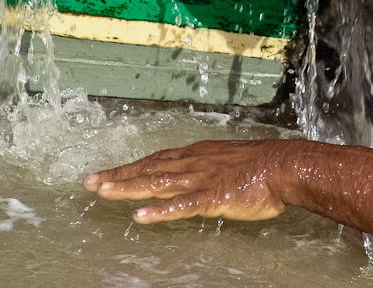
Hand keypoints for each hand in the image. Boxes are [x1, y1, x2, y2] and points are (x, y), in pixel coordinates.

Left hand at [84, 140, 287, 223]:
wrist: (282, 166)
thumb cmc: (261, 165)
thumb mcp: (229, 160)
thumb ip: (209, 168)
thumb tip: (200, 174)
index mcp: (197, 155)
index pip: (156, 160)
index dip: (130, 167)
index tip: (108, 173)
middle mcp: (193, 164)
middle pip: (148, 169)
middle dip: (118, 176)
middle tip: (90, 181)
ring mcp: (200, 180)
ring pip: (156, 183)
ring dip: (128, 188)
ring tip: (102, 193)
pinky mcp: (211, 197)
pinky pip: (181, 206)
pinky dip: (159, 212)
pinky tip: (140, 218)